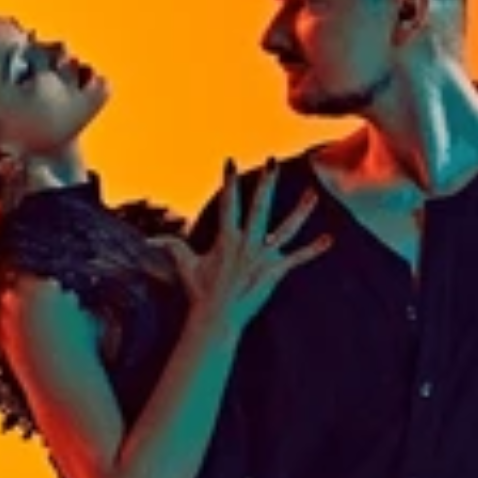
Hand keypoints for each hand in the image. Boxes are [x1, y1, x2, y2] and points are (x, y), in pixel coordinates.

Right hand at [154, 159, 330, 331]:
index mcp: (227, 238)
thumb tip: (149, 239)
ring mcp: (262, 257)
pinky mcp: (274, 272)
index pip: (228, 204)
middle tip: (273, 162)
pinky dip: (313, 250)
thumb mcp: (185, 265)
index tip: (231, 161)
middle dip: (266, 183)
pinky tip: (329, 240)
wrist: (215, 316)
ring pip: (286, 228)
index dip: (229, 182)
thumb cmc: (200, 291)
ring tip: (313, 194)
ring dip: (301, 211)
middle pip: (259, 207)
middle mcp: (246, 243)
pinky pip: (297, 258)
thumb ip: (171, 246)